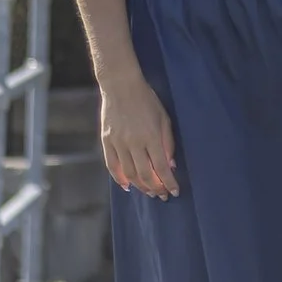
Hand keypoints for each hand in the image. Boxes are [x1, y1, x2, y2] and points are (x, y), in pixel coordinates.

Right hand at [101, 73, 179, 198]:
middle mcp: (134, 142)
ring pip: (129, 174)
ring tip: (149, 192)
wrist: (121, 85)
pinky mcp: (107, 141)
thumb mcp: (164, 118)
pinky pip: (112, 165)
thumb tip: (170, 166)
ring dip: (140, 187)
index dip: (169, 183)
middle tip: (162, 195)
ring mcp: (118, 142)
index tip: (174, 192)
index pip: (161, 168)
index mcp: (151, 136)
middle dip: (156, 189)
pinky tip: (127, 186)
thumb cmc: (147, 100)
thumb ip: (168, 143)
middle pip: (145, 175)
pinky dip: (119, 179)